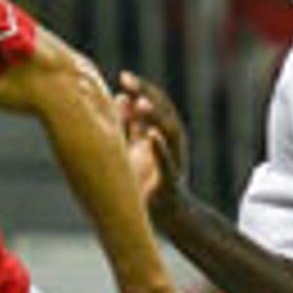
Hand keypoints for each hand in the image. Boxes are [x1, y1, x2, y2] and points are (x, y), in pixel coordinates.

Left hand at [114, 70, 188, 205]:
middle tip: (129, 80)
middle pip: (163, 113)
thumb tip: (119, 96)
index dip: (141, 89)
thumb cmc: (145, 180)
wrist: (162, 216)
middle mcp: (170, 144)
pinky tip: (151, 135)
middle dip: (147, 95)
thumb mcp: (134, 148)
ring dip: (155, 117)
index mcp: (159, 135)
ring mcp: (173, 161)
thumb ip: (128, 125)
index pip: (154, 105)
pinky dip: (160, 149)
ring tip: (141, 102)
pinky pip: (168, 163)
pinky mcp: (170, 181)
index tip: (124, 76)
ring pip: (169, 134)